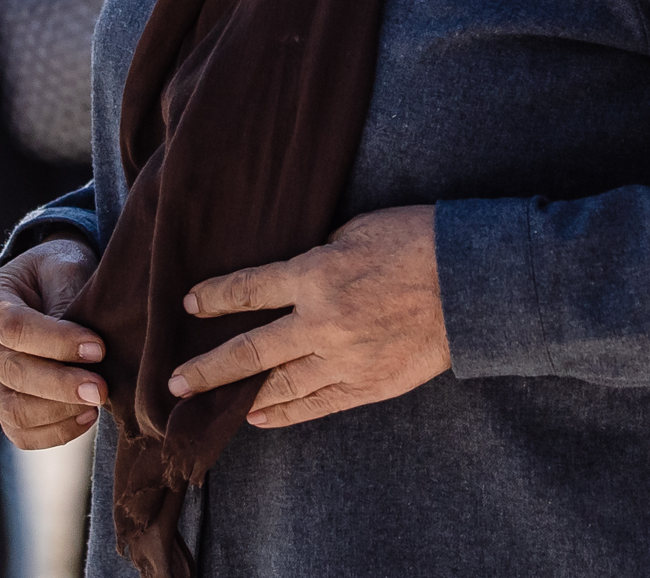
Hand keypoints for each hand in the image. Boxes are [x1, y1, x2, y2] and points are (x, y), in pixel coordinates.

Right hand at [0, 238, 106, 449]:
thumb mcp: (65, 267)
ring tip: (98, 402)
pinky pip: (19, 432)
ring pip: (12, 409)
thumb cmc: (58, 271)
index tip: (98, 348)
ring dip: (59, 412)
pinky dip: (54, 432)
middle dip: (61, 384)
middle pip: (12, 373)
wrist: (48, 284)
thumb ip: (70, 300)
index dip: (57, 342)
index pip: (13, 328)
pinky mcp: (0, 403)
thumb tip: (87, 349)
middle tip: (102, 388)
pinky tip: (87, 417)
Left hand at [170, 205, 447, 429]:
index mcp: (317, 275)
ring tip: (208, 407)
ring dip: (238, 397)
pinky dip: (284, 415)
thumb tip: (293, 277)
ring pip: (278, 387)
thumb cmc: (419, 242)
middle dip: (207, 368)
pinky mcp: (369, 384)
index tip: (190, 305)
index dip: (215, 298)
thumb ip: (319, 257)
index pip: (249, 290)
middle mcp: (322, 323)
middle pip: (250, 351)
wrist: (474, 282)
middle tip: (175, 383)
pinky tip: (258, 418)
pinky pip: (316, 406)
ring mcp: (345, 360)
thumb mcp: (359, 230)